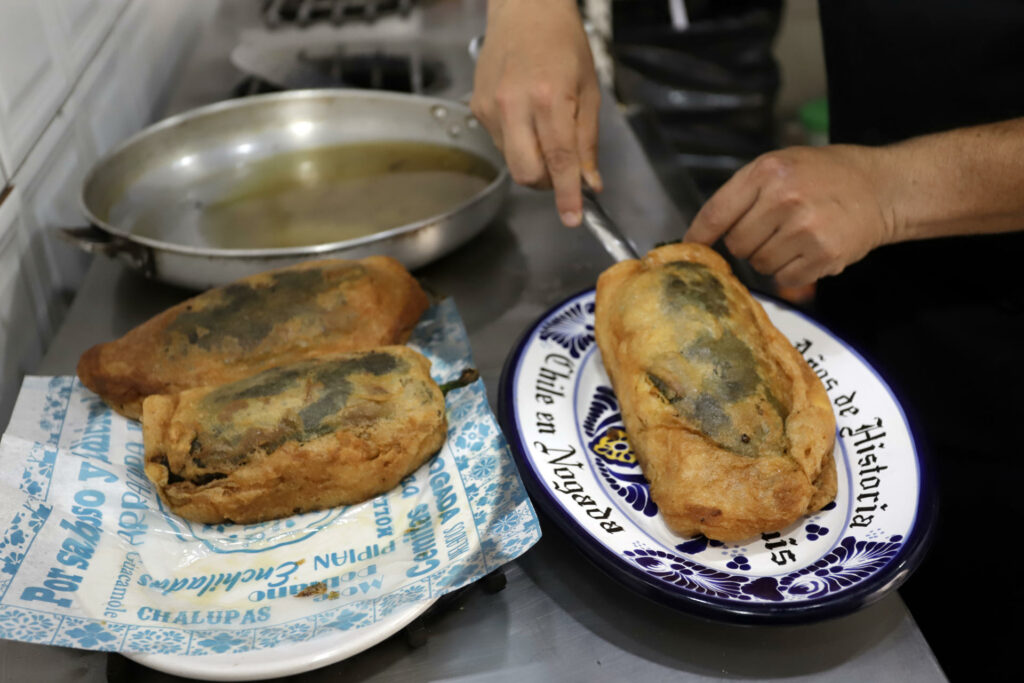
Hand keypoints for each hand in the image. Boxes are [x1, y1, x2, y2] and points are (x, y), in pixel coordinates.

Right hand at [471, 0, 602, 226]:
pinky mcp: (477, 108)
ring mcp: (491, 108)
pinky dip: (517, 143)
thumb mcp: (588, 91)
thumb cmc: (563, 44)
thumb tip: (590, 183)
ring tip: (544, 131)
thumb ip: (586, 142)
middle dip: (548, 183)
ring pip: (512, 162)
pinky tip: (525, 117)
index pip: (559, 160)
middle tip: (563, 170)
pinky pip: (499, 144)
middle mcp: (514, 105)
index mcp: (549, 98)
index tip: (573, 218)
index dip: (567, 194)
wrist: (524, 10)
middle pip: (526, 173)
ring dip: (533, 162)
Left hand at [684, 145, 896, 286]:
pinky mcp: (823, 254)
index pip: (716, 213)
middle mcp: (784, 198)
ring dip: (770, 258)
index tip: (690, 248)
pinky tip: (808, 250)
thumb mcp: (781, 165)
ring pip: (759, 265)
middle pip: (736, 245)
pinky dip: (792, 271)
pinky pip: (785, 278)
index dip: (699, 236)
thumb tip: (702, 234)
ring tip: (794, 237)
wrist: (882, 188)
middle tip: (772, 229)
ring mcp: (805, 228)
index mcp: (767, 172)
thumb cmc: (826, 176)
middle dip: (748, 242)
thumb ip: (743, 194)